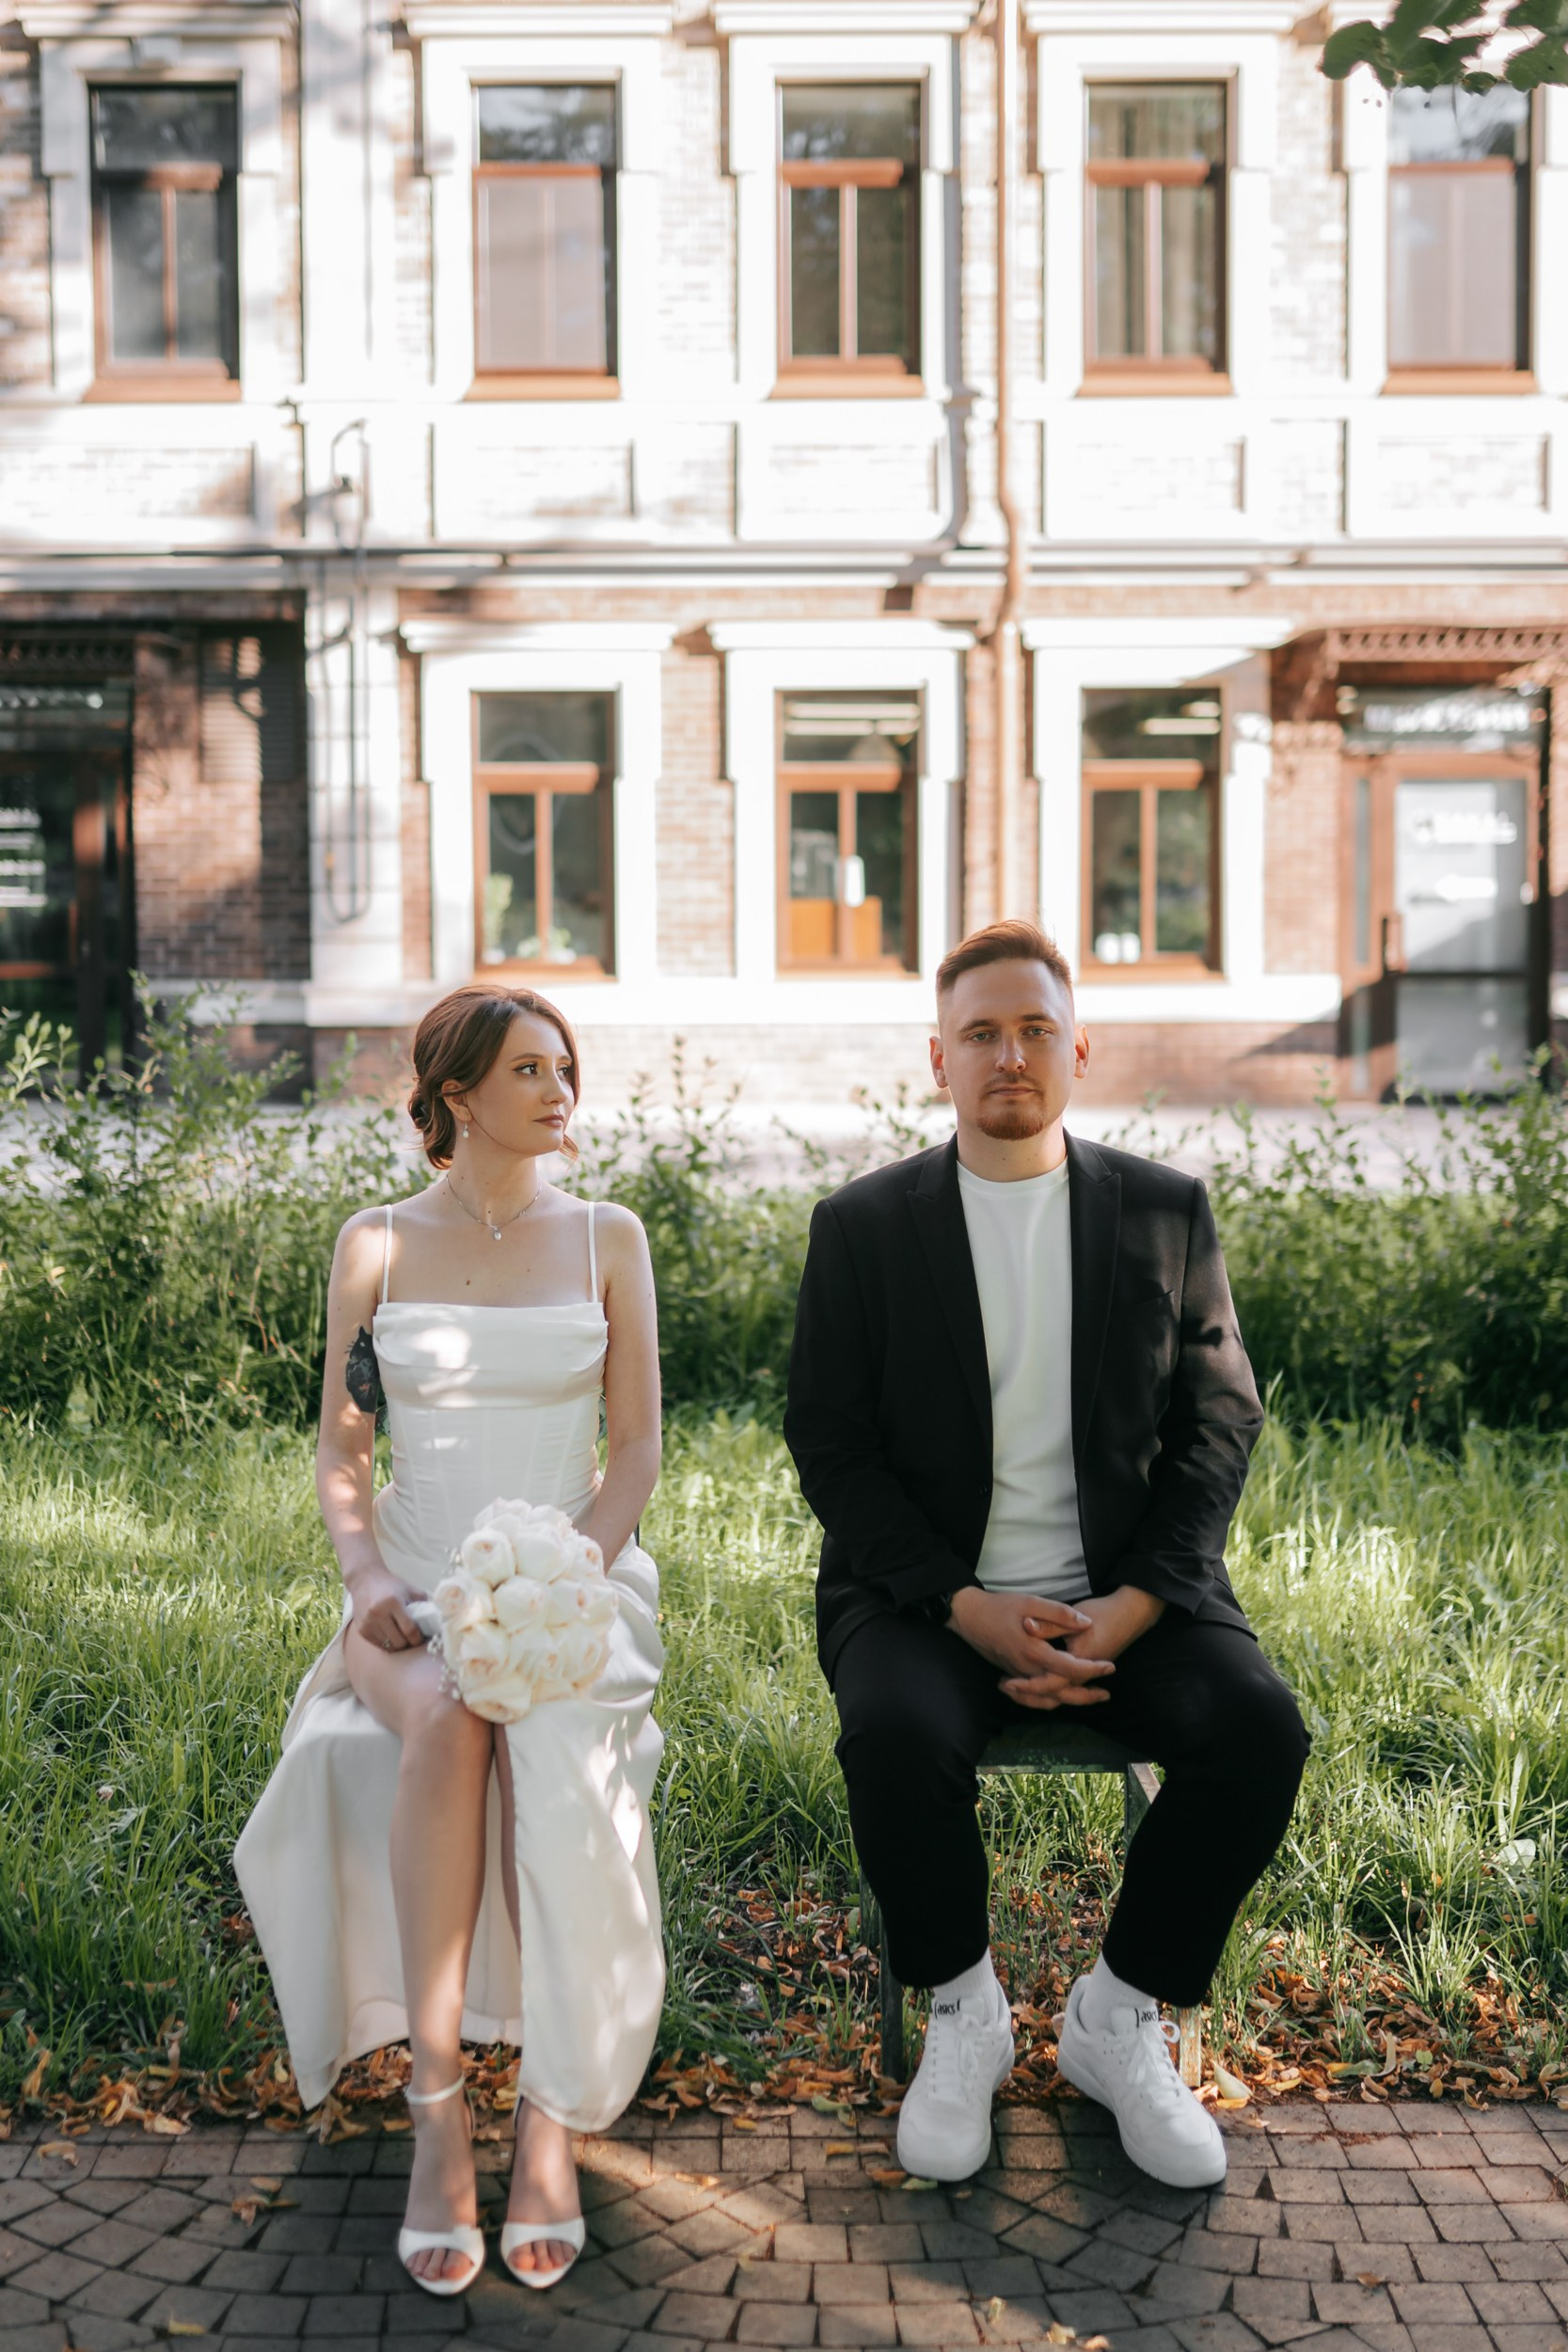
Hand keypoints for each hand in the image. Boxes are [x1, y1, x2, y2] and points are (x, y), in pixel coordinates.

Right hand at [346, 1565, 428, 1652]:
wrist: (365, 1580)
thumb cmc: (391, 1585)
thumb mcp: (410, 1590)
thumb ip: (424, 1604)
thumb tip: (437, 1621)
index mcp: (393, 1602)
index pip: (409, 1630)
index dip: (418, 1639)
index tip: (422, 1639)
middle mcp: (379, 1613)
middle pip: (399, 1641)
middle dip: (409, 1643)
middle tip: (413, 1640)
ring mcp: (368, 1622)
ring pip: (388, 1645)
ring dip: (398, 1645)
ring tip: (403, 1638)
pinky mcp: (361, 1629)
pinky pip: (378, 1645)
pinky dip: (387, 1644)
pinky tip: (392, 1637)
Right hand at [946, 1587, 1114, 1710]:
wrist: (968, 1617)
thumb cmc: (999, 1607)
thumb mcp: (1031, 1602)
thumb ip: (1059, 1614)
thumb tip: (1086, 1624)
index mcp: (1034, 1652)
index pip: (1070, 1668)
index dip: (1093, 1669)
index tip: (1110, 1667)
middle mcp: (1026, 1669)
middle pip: (1061, 1692)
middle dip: (1085, 1696)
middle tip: (1105, 1694)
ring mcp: (1018, 1675)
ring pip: (1046, 1698)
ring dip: (1069, 1700)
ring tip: (1088, 1697)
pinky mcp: (1012, 1674)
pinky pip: (1034, 1695)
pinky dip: (1050, 1699)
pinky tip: (1059, 1693)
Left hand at [1000, 1586, 1164, 1710]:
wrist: (1131, 1613)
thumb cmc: (1103, 1613)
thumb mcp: (1075, 1615)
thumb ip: (1050, 1623)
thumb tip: (1026, 1625)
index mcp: (1078, 1661)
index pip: (1049, 1683)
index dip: (1027, 1684)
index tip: (1007, 1681)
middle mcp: (1082, 1674)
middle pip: (1053, 1695)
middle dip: (1027, 1695)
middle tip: (1003, 1686)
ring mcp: (1086, 1675)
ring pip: (1059, 1694)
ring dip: (1036, 1694)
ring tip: (1014, 1688)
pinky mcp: (1085, 1670)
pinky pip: (1065, 1687)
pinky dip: (1048, 1688)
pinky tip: (1033, 1680)